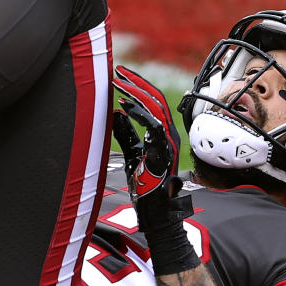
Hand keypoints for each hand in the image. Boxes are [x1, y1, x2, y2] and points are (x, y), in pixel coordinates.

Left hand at [112, 65, 193, 236]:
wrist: (156, 214)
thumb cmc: (145, 187)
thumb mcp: (131, 154)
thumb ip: (126, 133)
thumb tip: (116, 112)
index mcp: (163, 134)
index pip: (153, 102)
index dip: (138, 87)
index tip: (120, 76)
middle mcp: (169, 135)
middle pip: (156, 99)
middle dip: (136, 82)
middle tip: (118, 71)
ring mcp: (170, 143)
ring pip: (156, 108)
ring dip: (136, 92)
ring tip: (118, 82)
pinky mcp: (165, 152)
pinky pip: (154, 125)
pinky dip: (139, 113)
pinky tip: (124, 105)